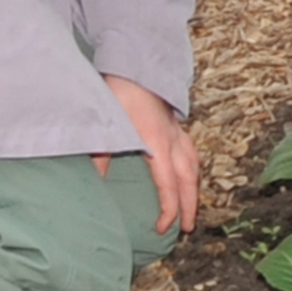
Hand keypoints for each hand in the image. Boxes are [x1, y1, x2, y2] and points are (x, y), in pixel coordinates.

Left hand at [97, 73, 198, 235]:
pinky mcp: (174, 124)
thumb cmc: (119, 92)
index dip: (169, 208)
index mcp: (156, 142)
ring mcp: (176, 130)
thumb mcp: (108, 124)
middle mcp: (172, 139)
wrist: (135, 63)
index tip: (164, 227)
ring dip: (194, 187)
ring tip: (192, 205)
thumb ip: (103, 155)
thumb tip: (97, 182)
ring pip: (194, 164)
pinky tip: (187, 174)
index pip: (168, 183)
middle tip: (187, 227)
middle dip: (190, 204)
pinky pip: (191, 151)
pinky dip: (192, 168)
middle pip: (188, 178)